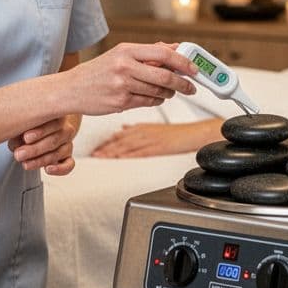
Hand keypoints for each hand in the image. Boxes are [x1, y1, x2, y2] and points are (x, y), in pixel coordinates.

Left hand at [8, 114, 79, 175]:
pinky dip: (60, 169)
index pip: (53, 122)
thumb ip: (20, 132)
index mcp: (57, 116)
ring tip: (25, 164)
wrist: (38, 133)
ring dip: (40, 160)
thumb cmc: (28, 127)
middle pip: (54, 140)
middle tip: (19, 154)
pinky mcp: (67, 158)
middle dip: (35, 149)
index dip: (40, 131)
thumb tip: (17, 144)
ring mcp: (68, 144)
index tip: (25, 138)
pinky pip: (69, 165)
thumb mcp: (23, 126)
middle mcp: (65, 129)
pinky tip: (47, 169)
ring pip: (58, 153)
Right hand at [59, 42, 197, 115]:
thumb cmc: (97, 71)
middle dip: (183, 83)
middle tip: (191, 86)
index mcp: (126, 50)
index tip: (194, 68)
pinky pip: (148, 103)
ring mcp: (122, 86)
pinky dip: (156, 101)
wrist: (71, 89)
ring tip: (168, 91)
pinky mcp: (121, 102)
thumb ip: (148, 52)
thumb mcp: (120, 55)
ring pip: (159, 92)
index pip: (163, 54)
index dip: (183, 62)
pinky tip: (154, 97)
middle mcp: (124, 66)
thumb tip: (175, 49)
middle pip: (165, 76)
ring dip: (169, 93)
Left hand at [91, 119, 220, 157]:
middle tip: (92, 154)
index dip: (106, 142)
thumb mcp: (154, 127)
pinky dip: (128, 156)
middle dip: (105, 148)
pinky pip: (140, 152)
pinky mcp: (158, 147)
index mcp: (142, 128)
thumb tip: (122, 129)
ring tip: (100, 158)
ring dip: (112, 152)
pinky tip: (119, 159)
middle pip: (120, 141)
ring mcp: (150, 140)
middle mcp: (144, 133)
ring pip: (127, 146)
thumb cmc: (177, 132)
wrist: (195, 133)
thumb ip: (137, 128)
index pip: (119, 135)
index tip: (94, 148)